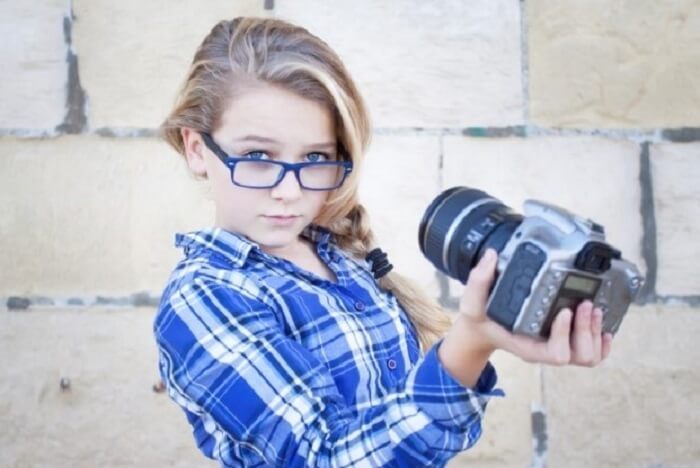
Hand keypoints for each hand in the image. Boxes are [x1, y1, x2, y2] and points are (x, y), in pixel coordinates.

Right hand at [458, 248, 613, 366]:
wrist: (484, 328)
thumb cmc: (482, 318)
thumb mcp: (472, 303)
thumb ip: (478, 281)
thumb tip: (491, 256)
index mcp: (528, 346)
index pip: (556, 353)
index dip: (565, 334)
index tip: (564, 310)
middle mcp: (546, 350)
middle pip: (580, 355)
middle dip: (586, 330)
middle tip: (584, 304)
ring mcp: (557, 346)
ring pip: (590, 355)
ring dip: (596, 332)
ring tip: (593, 309)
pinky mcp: (565, 340)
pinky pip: (593, 351)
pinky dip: (602, 341)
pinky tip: (604, 326)